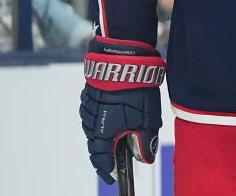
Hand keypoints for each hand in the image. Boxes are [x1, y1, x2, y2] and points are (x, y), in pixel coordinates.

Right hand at [80, 37, 164, 183]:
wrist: (123, 59)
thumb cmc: (135, 90)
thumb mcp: (147, 120)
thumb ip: (146, 141)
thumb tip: (146, 159)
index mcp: (102, 133)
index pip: (101, 159)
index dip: (108, 170)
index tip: (113, 176)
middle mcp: (91, 122)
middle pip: (96, 144)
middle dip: (106, 151)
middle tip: (117, 155)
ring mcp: (88, 106)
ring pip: (93, 127)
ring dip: (104, 132)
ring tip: (119, 133)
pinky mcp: (90, 92)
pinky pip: (94, 111)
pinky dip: (102, 117)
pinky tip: (113, 112)